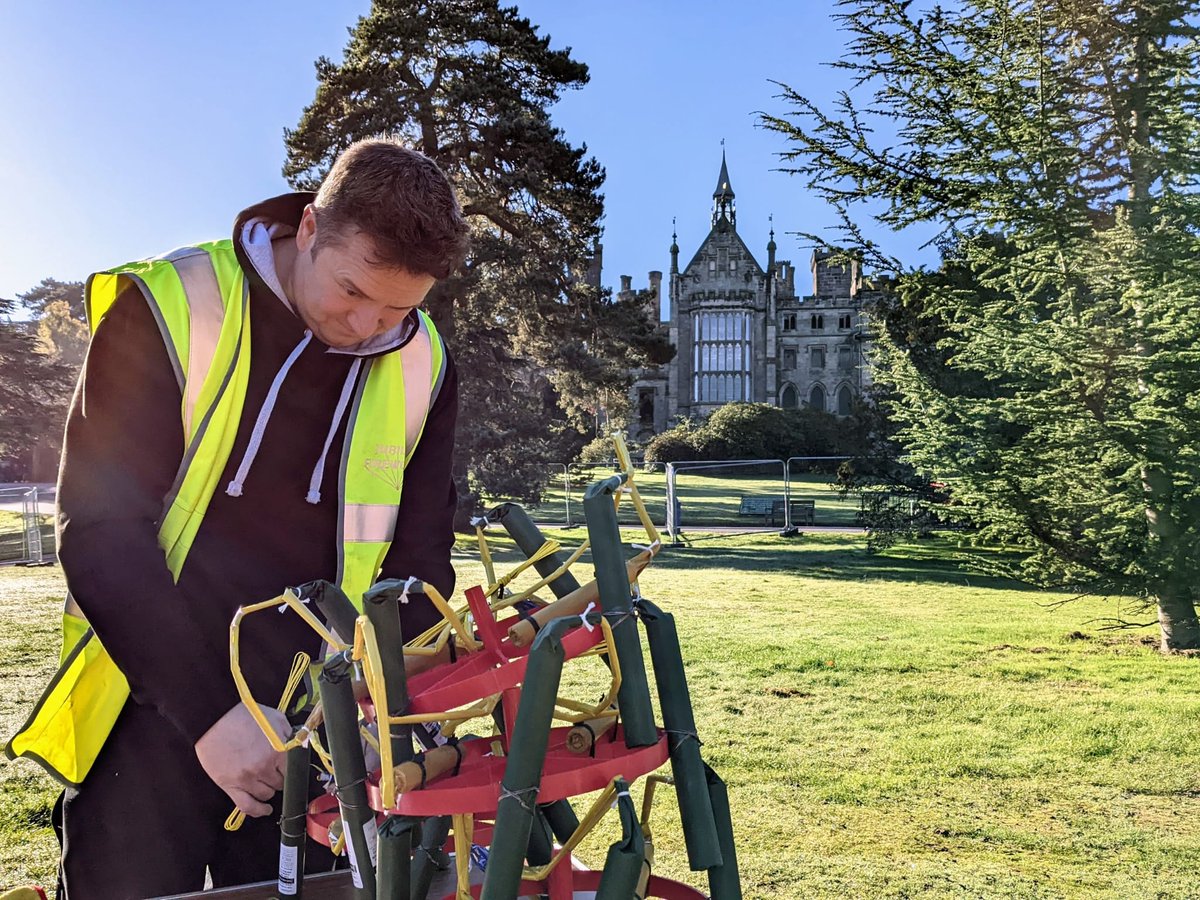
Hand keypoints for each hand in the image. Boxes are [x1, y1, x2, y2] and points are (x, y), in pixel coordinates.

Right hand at [195, 702, 289, 817]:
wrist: (214, 719)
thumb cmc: (243, 715)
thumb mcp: (275, 718)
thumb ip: (289, 734)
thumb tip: (298, 746)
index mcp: (277, 751)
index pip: (293, 771)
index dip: (291, 770)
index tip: (289, 770)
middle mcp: (263, 768)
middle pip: (280, 784)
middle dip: (279, 778)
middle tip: (275, 771)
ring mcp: (247, 779)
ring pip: (266, 795)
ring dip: (268, 789)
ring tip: (265, 781)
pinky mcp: (230, 786)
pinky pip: (247, 806)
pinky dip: (258, 811)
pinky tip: (264, 809)